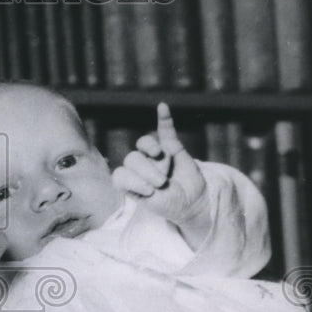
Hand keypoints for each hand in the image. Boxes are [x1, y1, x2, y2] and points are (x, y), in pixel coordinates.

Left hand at [111, 103, 208, 231]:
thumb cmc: (168, 204)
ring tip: (162, 158)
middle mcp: (137, 166)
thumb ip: (141, 187)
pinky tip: (162, 107)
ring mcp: (153, 155)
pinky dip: (164, 119)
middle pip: (132, 159)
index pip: (119, 175)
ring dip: (151, 150)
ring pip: (144, 144)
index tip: (150, 192)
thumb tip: (136, 172)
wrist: (192, 202)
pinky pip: (165, 130)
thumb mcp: (153, 203)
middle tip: (162, 183)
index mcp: (128, 181)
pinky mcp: (171, 146)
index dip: (132, 181)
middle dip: (147, 171)